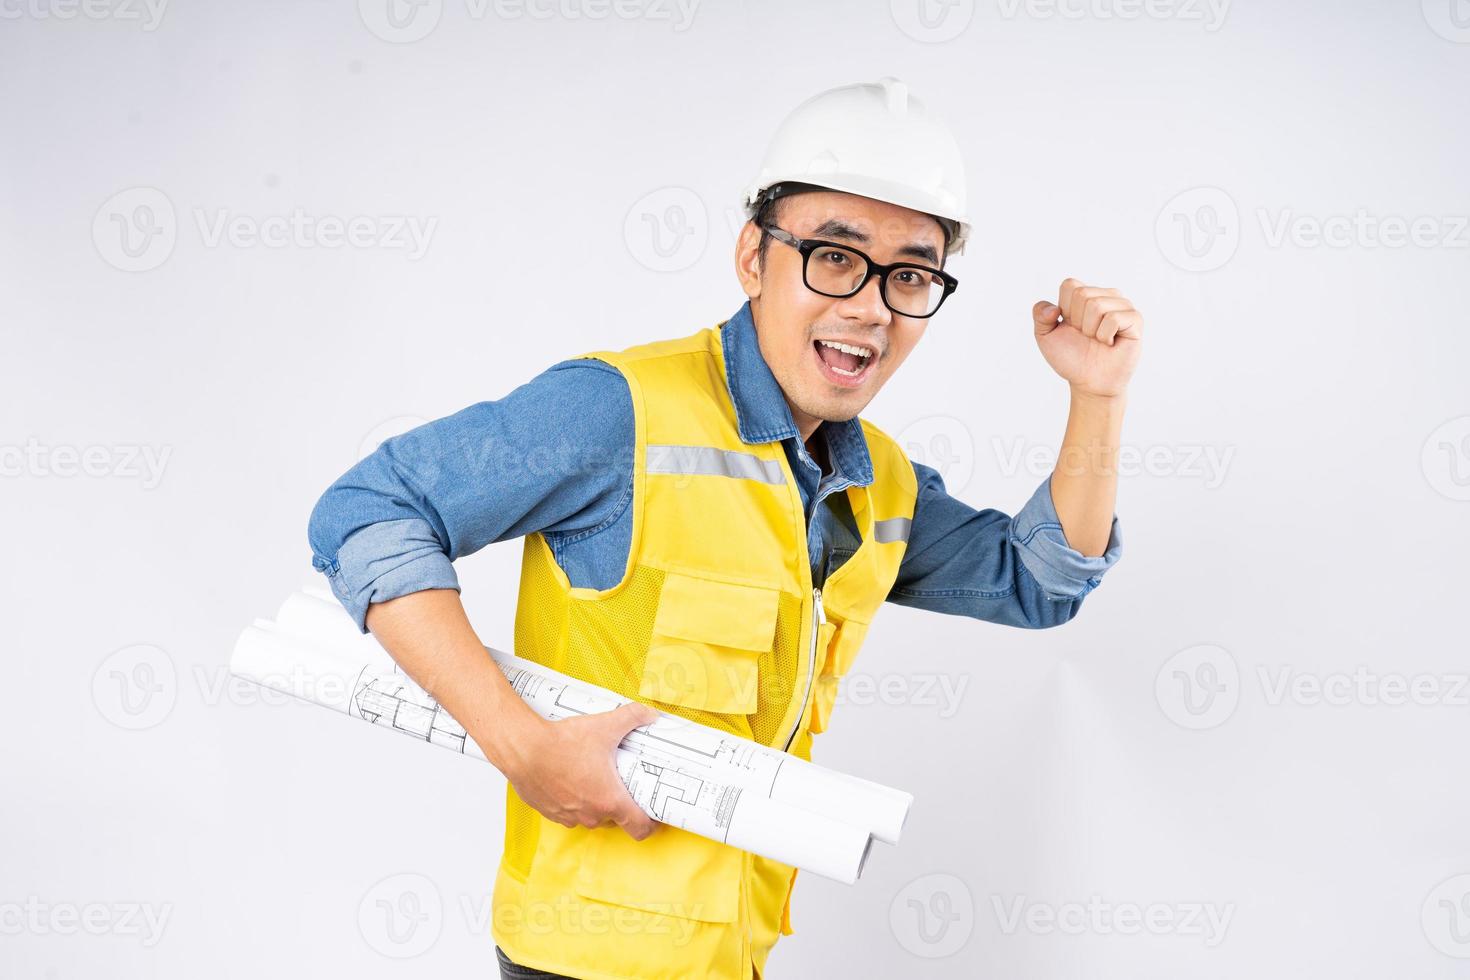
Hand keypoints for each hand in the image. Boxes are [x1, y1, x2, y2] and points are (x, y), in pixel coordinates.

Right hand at [501, 701, 659, 840]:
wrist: (523, 748)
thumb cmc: (561, 743)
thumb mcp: (605, 725)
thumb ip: (633, 717)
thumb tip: (649, 714)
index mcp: (610, 800)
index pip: (640, 828)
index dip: (650, 824)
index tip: (652, 815)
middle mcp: (590, 814)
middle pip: (615, 818)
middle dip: (618, 801)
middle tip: (618, 781)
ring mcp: (568, 816)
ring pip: (590, 815)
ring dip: (593, 802)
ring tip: (592, 777)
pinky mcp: (549, 812)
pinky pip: (568, 812)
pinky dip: (572, 800)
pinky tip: (570, 779)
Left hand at [1032, 278, 1143, 398]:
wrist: (1089, 382)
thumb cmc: (1071, 358)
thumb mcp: (1045, 336)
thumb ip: (1039, 314)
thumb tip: (1054, 308)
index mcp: (1085, 294)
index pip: (1070, 285)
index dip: (1065, 310)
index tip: (1071, 326)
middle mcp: (1105, 295)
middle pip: (1082, 294)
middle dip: (1078, 321)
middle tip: (1086, 336)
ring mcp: (1122, 306)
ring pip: (1096, 305)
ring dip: (1091, 330)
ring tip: (1098, 339)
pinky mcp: (1135, 319)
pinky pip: (1113, 318)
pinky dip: (1105, 335)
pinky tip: (1110, 343)